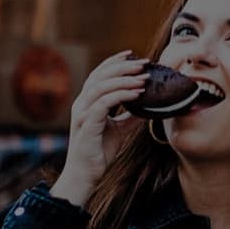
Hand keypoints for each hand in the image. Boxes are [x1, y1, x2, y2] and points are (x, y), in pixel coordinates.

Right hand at [49, 51, 148, 206]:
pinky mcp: (87, 124)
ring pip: (101, 86)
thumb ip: (130, 117)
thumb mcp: (119, 130)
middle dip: (123, 66)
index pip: (99, 74)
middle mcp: (82, 103)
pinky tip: (136, 94)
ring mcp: (83, 113)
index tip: (132, 54)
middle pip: (101, 76)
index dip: (114, 62)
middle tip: (144, 63)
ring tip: (143, 78)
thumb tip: (147, 106)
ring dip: (124, 80)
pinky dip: (121, 96)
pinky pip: (104, 103)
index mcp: (87, 102)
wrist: (86, 174)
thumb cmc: (99, 151)